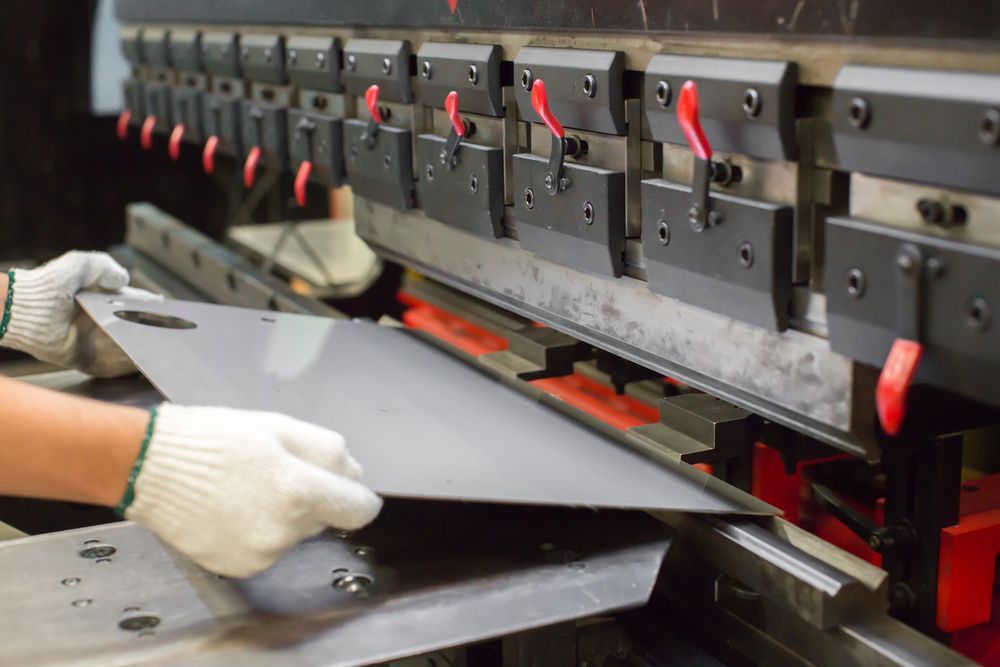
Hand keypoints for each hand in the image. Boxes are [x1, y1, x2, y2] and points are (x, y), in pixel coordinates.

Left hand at [0, 251, 159, 377]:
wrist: (25, 310)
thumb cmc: (50, 283)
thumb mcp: (81, 264)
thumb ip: (106, 267)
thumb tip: (125, 281)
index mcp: (98, 298)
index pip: (130, 303)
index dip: (148, 306)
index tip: (167, 309)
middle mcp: (96, 320)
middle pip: (131, 326)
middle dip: (150, 329)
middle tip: (171, 333)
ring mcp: (90, 340)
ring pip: (124, 346)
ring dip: (141, 348)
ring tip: (163, 350)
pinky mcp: (83, 358)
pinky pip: (108, 365)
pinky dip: (124, 366)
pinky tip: (141, 363)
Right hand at [124, 404, 382, 577]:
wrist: (151, 467)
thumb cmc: (213, 440)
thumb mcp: (279, 427)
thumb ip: (328, 452)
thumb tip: (354, 474)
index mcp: (299, 490)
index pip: (358, 509)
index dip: (358, 497)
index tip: (351, 492)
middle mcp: (283, 530)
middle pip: (325, 518)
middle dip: (312, 497)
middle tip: (274, 472)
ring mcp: (261, 553)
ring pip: (296, 534)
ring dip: (284, 515)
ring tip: (246, 488)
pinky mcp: (240, 567)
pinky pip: (268, 549)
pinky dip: (258, 531)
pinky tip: (233, 509)